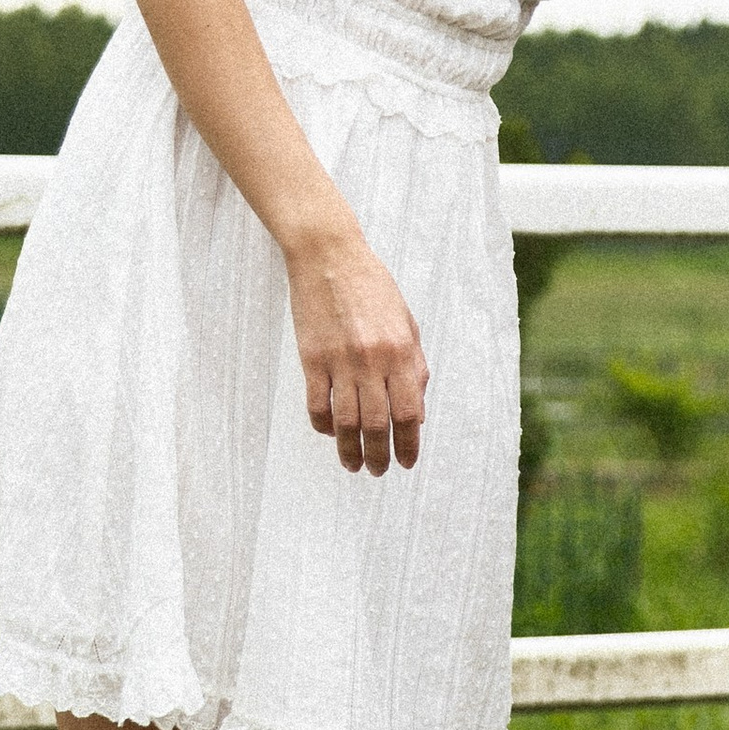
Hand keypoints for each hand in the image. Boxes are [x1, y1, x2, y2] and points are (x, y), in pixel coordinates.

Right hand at [288, 231, 428, 473]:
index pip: (408, 412)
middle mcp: (372, 361)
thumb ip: (415, 367)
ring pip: (346, 421)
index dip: (409, 444)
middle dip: (380, 454)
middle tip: (379, 471)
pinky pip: (317, 403)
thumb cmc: (373, 288)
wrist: (330, 257)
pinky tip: (329, 433)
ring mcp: (340, 361)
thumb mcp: (407, 324)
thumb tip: (417, 412)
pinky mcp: (311, 358)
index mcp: (401, 352)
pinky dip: (323, 425)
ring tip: (354, 465)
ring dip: (350, 449)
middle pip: (379, 424)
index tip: (407, 462)